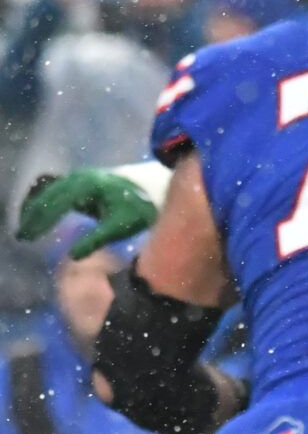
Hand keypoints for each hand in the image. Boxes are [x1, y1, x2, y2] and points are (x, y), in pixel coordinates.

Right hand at [17, 169, 157, 257]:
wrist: (157, 188)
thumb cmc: (140, 208)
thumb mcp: (121, 226)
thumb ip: (96, 240)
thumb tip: (73, 256)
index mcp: (89, 186)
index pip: (56, 204)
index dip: (41, 221)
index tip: (30, 237)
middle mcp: (82, 178)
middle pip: (49, 196)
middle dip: (35, 216)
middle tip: (23, 236)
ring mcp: (82, 176)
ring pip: (51, 192)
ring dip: (38, 209)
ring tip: (28, 229)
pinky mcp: (84, 180)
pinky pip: (59, 191)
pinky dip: (47, 203)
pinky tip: (42, 217)